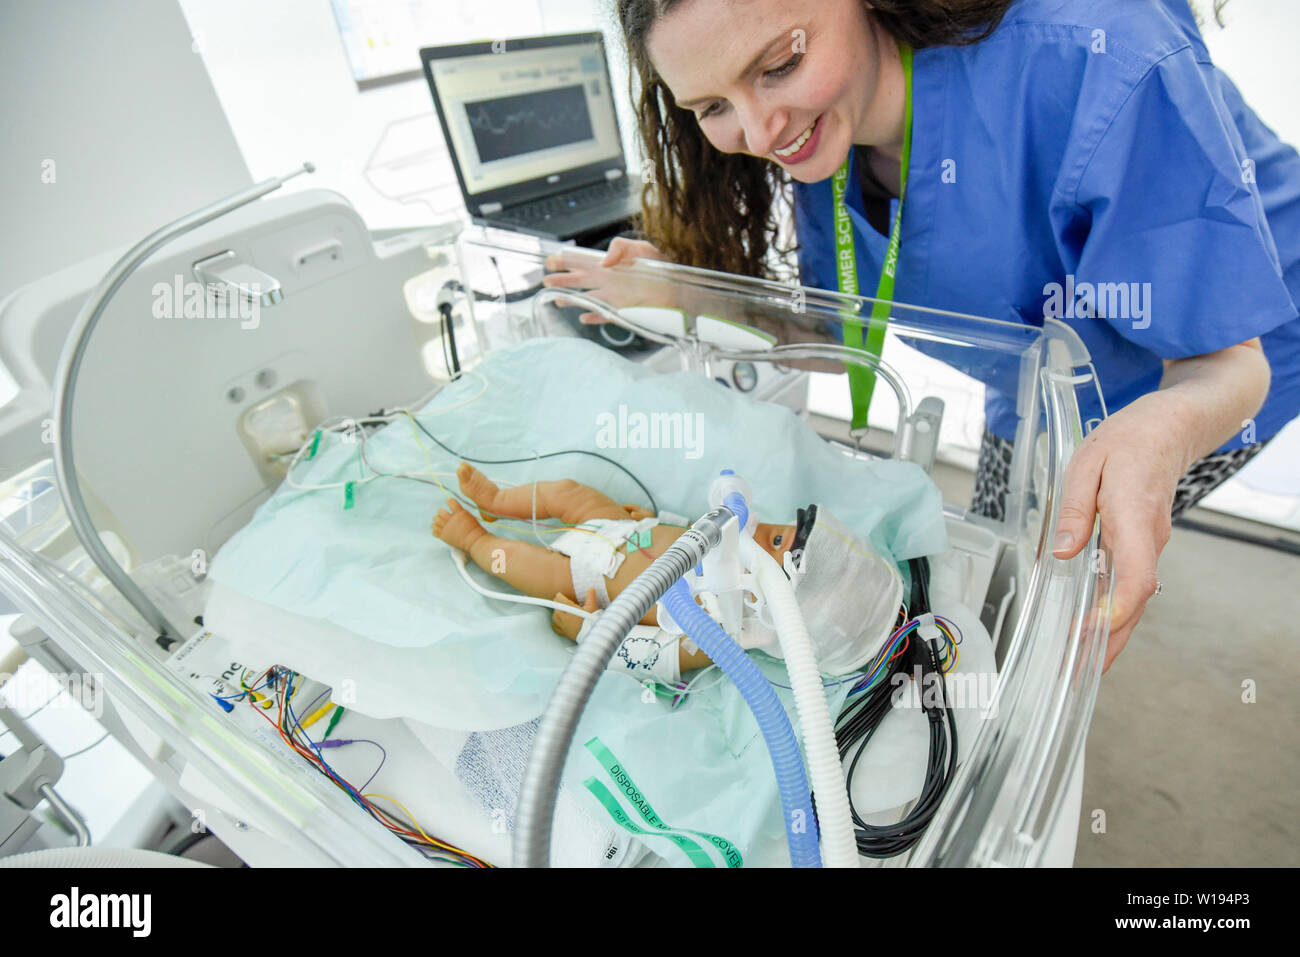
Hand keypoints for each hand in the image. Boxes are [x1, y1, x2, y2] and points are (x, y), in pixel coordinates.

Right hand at [541, 237, 670, 323]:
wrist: (680, 291)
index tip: (551, 260)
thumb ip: (621, 248)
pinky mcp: (622, 311)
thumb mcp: (643, 249)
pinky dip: (594, 317)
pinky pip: (604, 315)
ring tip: (557, 299)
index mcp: (611, 264)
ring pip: (588, 297)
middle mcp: (609, 280)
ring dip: (572, 298)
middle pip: (580, 280)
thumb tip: (602, 262)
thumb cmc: (663, 268)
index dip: (567, 260)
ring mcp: (614, 297)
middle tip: (546, 280)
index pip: (584, 261)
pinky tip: (583, 317)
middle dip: (562, 279)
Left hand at [551, 589, 598, 640]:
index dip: (560, 596)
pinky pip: (555, 627)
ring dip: (556, 612)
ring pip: (554, 616)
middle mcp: (564, 617)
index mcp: (570, 609)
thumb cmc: (592, 620)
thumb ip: (591, 596)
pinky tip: (559, 621)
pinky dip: (555, 623)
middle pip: (556, 607)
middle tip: (561, 601)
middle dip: (558, 603)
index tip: (560, 595)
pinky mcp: (564, 632)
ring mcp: (563, 625)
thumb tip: (591, 588)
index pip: (559, 599)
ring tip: (561, 610)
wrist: (592, 634)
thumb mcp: (592, 606)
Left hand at [1050, 391, 1189, 671]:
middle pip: (1135, 601)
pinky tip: (1092, 631)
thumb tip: (1060, 553)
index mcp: (1133, 517)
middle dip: (1109, 642)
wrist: (1170, 427)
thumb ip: (1074, 510)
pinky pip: (1130, 585)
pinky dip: (1113, 612)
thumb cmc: (1129, 440)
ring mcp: (1149, 544)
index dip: (1116, 610)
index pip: (1136, 577)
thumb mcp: (1088, 463)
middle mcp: (1147, 538)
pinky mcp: (1142, 544)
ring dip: (1110, 634)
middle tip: (1077, 676)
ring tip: (1079, 667)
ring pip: (1133, 598)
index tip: (1090, 633)